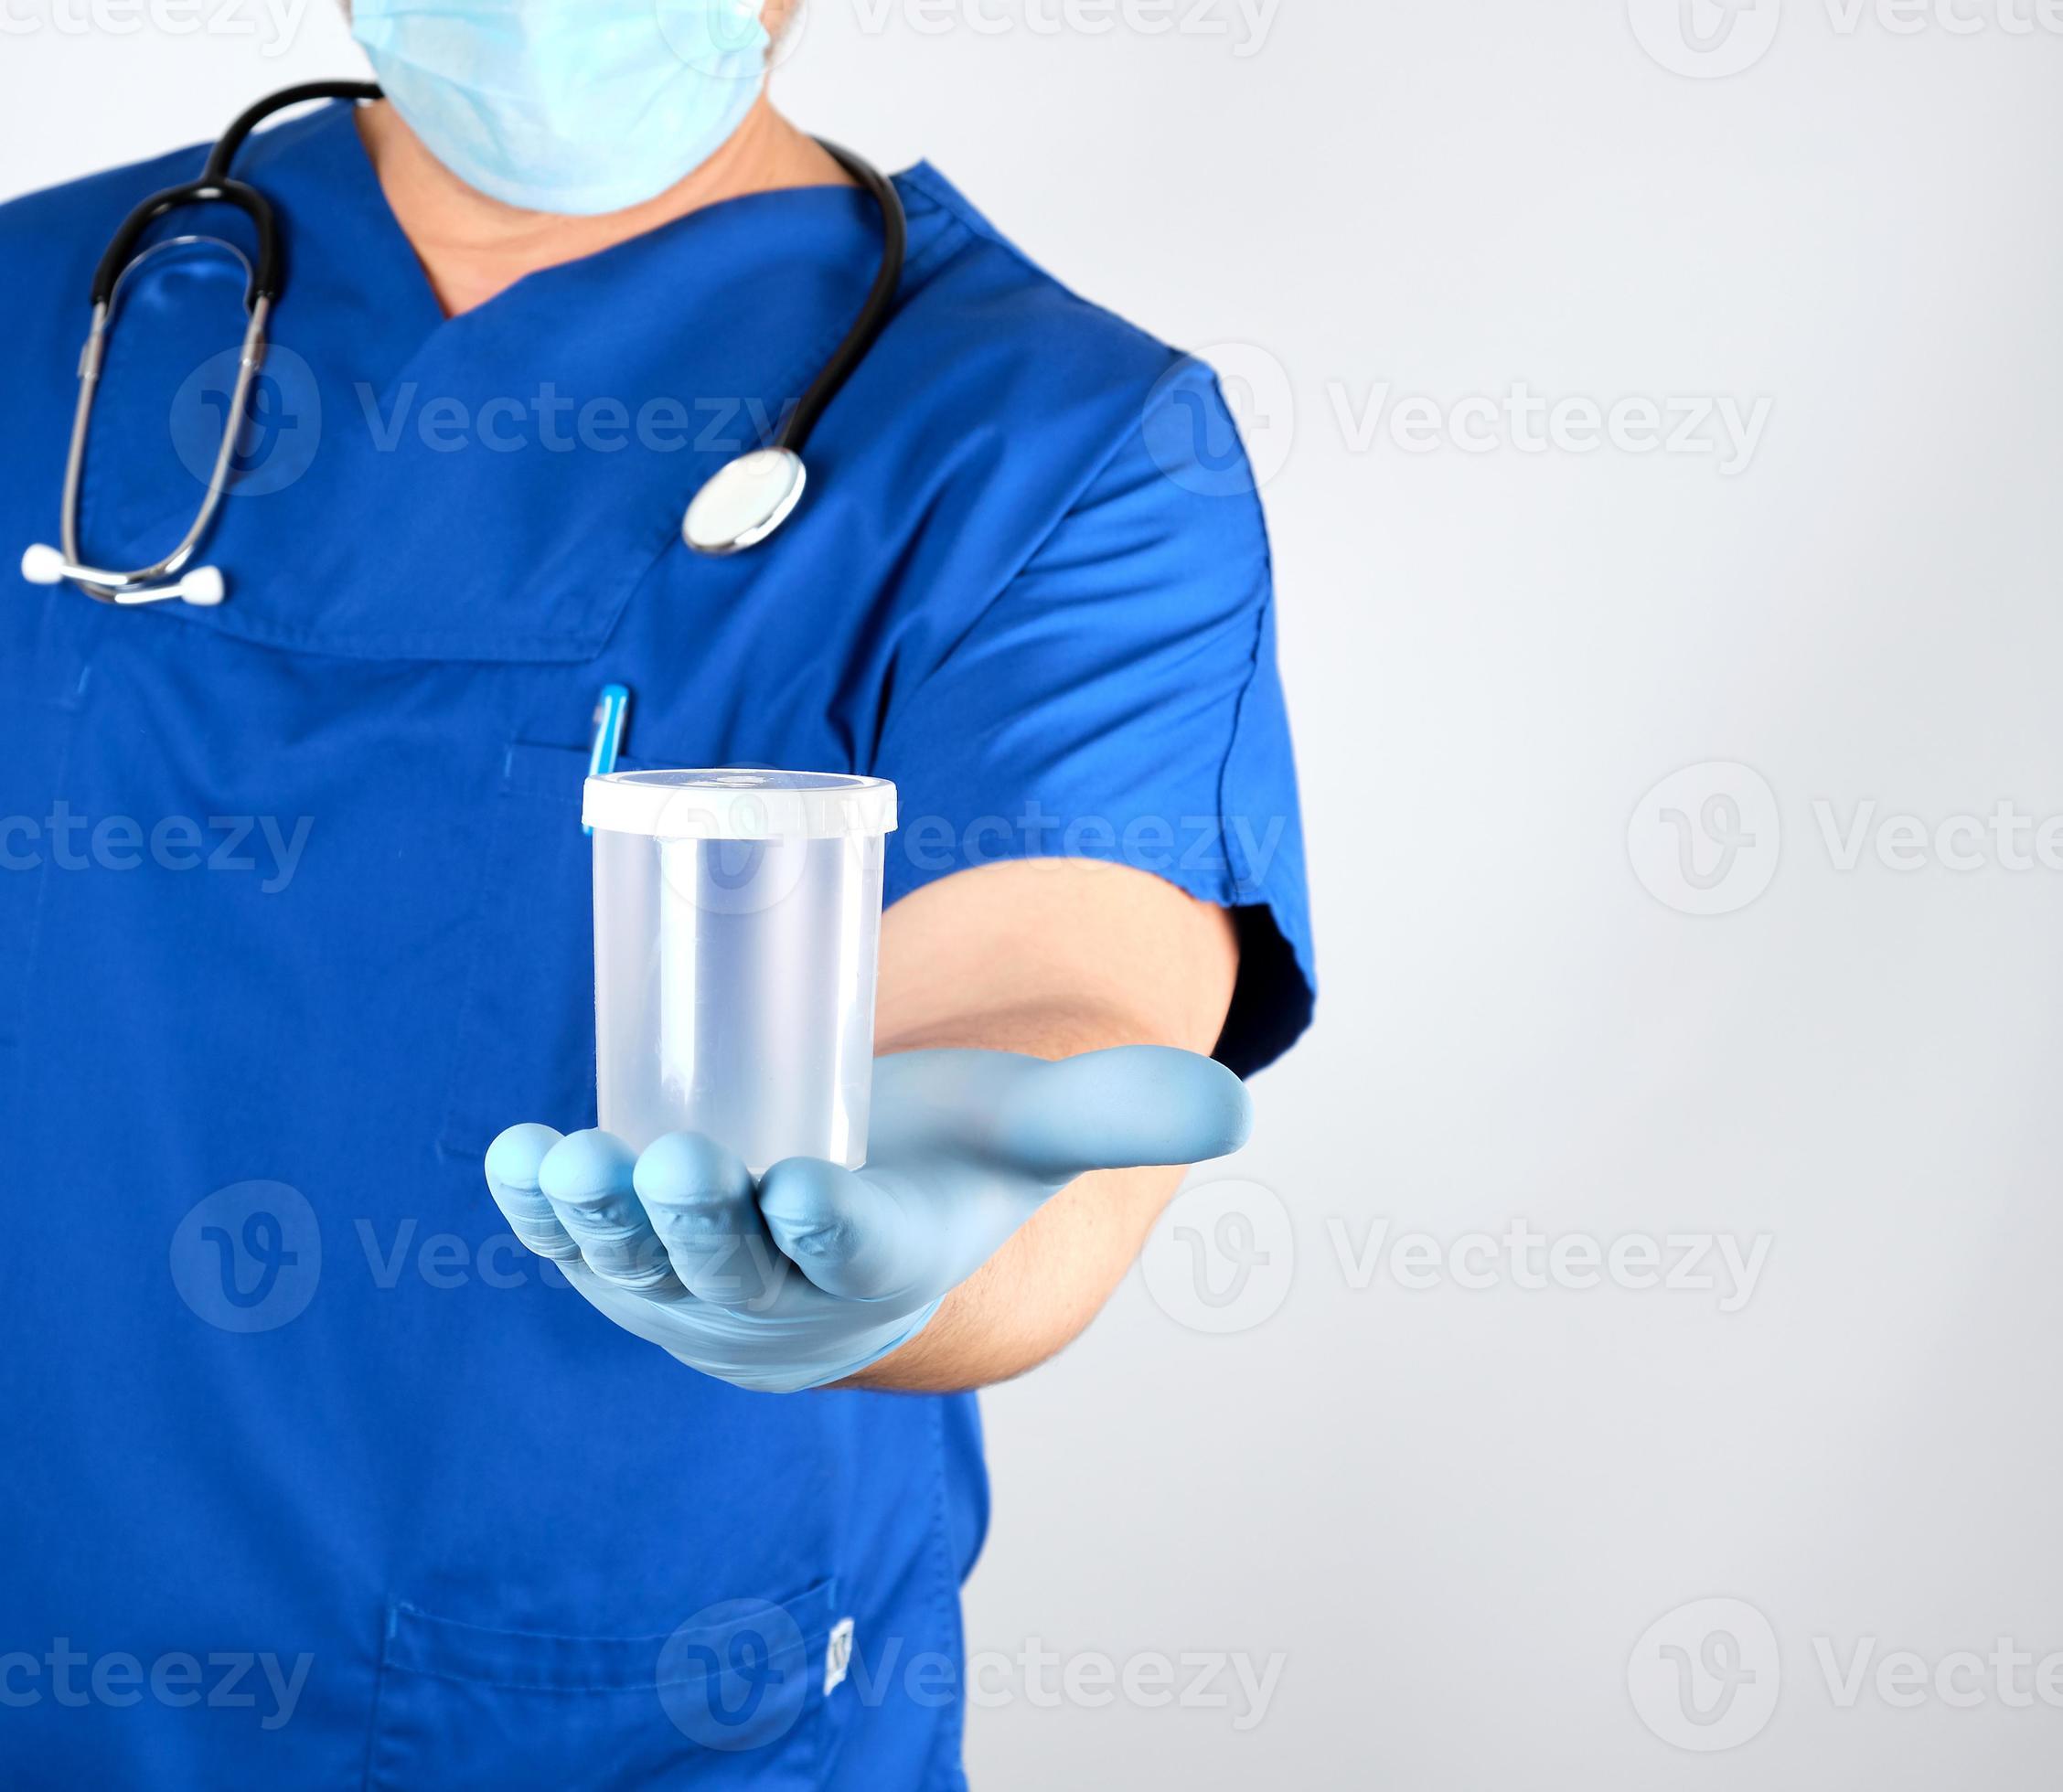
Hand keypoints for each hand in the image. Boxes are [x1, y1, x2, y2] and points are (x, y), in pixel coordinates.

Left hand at [484, 1046, 1251, 1392]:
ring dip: (595, 1220)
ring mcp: (689, 1292)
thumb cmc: (943, 1166)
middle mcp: (778, 1300)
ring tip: (560, 1158)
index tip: (804, 1185)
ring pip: (638, 1265)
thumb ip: (1113, 1111)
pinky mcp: (626, 1268)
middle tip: (676, 1160)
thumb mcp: (1025, 1132)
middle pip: (732, 1268)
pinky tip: (507, 1158)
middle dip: (699, 1223)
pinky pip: (573, 1251)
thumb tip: (1235, 1103)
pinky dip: (535, 1213)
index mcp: (880, 1267)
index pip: (856, 1261)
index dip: (828, 1228)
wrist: (849, 1220)